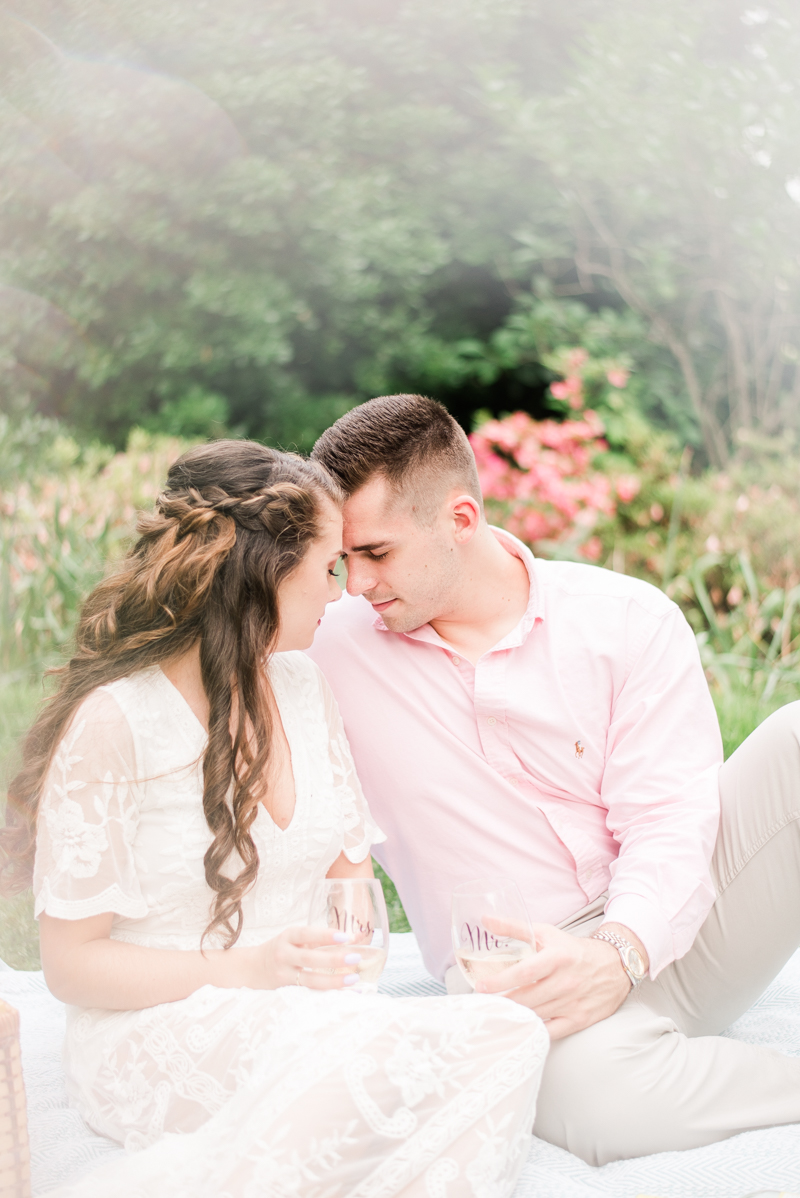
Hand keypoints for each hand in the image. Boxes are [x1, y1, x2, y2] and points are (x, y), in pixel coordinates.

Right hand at [248, 926, 362, 990]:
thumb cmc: (281, 950)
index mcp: (288, 936)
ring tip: (353, 978)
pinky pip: (309, 990)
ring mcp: (284, 974)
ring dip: (333, 980)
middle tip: (354, 958)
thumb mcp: (294, 939)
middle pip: (309, 958)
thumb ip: (319, 939)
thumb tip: (354, 937)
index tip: (345, 937)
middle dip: (333, 959)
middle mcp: (284, 954)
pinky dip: (328, 991)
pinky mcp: (286, 990)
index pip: (307, 933)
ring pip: (310, 979)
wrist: (252, 968)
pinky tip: (344, 992)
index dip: (325, 935)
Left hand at [474, 922, 632, 1039]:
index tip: (481, 986)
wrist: (615, 966)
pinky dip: (535, 1032)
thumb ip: (515, 927)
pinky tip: (520, 1029)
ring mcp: (573, 1003)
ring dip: (515, 1016)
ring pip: (536, 1015)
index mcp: (557, 958)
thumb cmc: (573, 949)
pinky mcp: (579, 1020)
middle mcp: (566, 982)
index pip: (525, 972)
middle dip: (503, 1002)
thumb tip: (486, 920)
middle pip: (527, 998)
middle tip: (483, 1003)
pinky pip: (552, 1032)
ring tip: (496, 1014)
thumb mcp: (546, 933)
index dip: (501, 981)